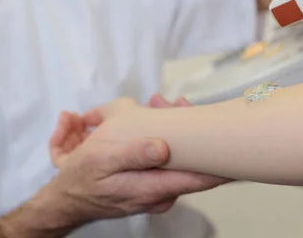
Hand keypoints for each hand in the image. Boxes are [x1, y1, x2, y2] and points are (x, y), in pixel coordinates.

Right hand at [44, 96, 228, 228]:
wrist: (67, 200)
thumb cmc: (82, 179)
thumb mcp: (100, 160)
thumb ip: (132, 155)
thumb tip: (162, 148)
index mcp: (153, 189)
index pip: (200, 178)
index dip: (221, 162)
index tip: (236, 142)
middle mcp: (161, 193)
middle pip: (192, 162)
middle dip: (190, 130)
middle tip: (177, 103)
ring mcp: (157, 190)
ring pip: (179, 158)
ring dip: (175, 129)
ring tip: (159, 104)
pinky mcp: (150, 183)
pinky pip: (167, 159)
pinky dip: (162, 137)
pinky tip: (152, 117)